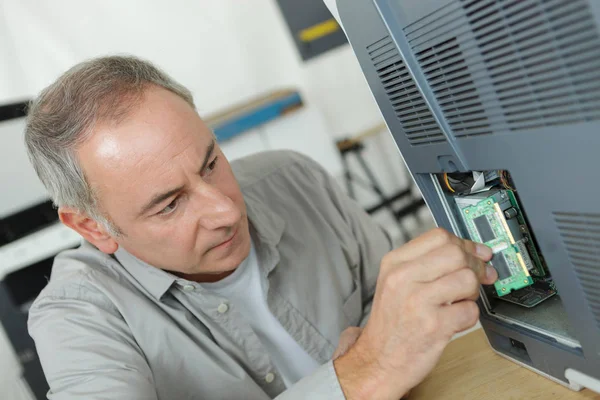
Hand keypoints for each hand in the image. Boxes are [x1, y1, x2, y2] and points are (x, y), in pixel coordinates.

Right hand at [334, 228, 495, 399]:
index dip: (464, 243)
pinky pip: (470, 310)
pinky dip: (469, 316)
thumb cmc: (392, 322)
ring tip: (460, 300)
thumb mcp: (395, 282)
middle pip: (456, 253)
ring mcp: (417, 302)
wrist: (378, 360)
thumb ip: (427, 263)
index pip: (439, 236)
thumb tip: (473, 252)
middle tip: (479, 276)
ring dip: (472, 292)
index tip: (475, 253)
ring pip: (467, 279)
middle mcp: (403, 278)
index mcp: (394, 263)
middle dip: (475, 265)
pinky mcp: (434, 326)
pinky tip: (454, 320)